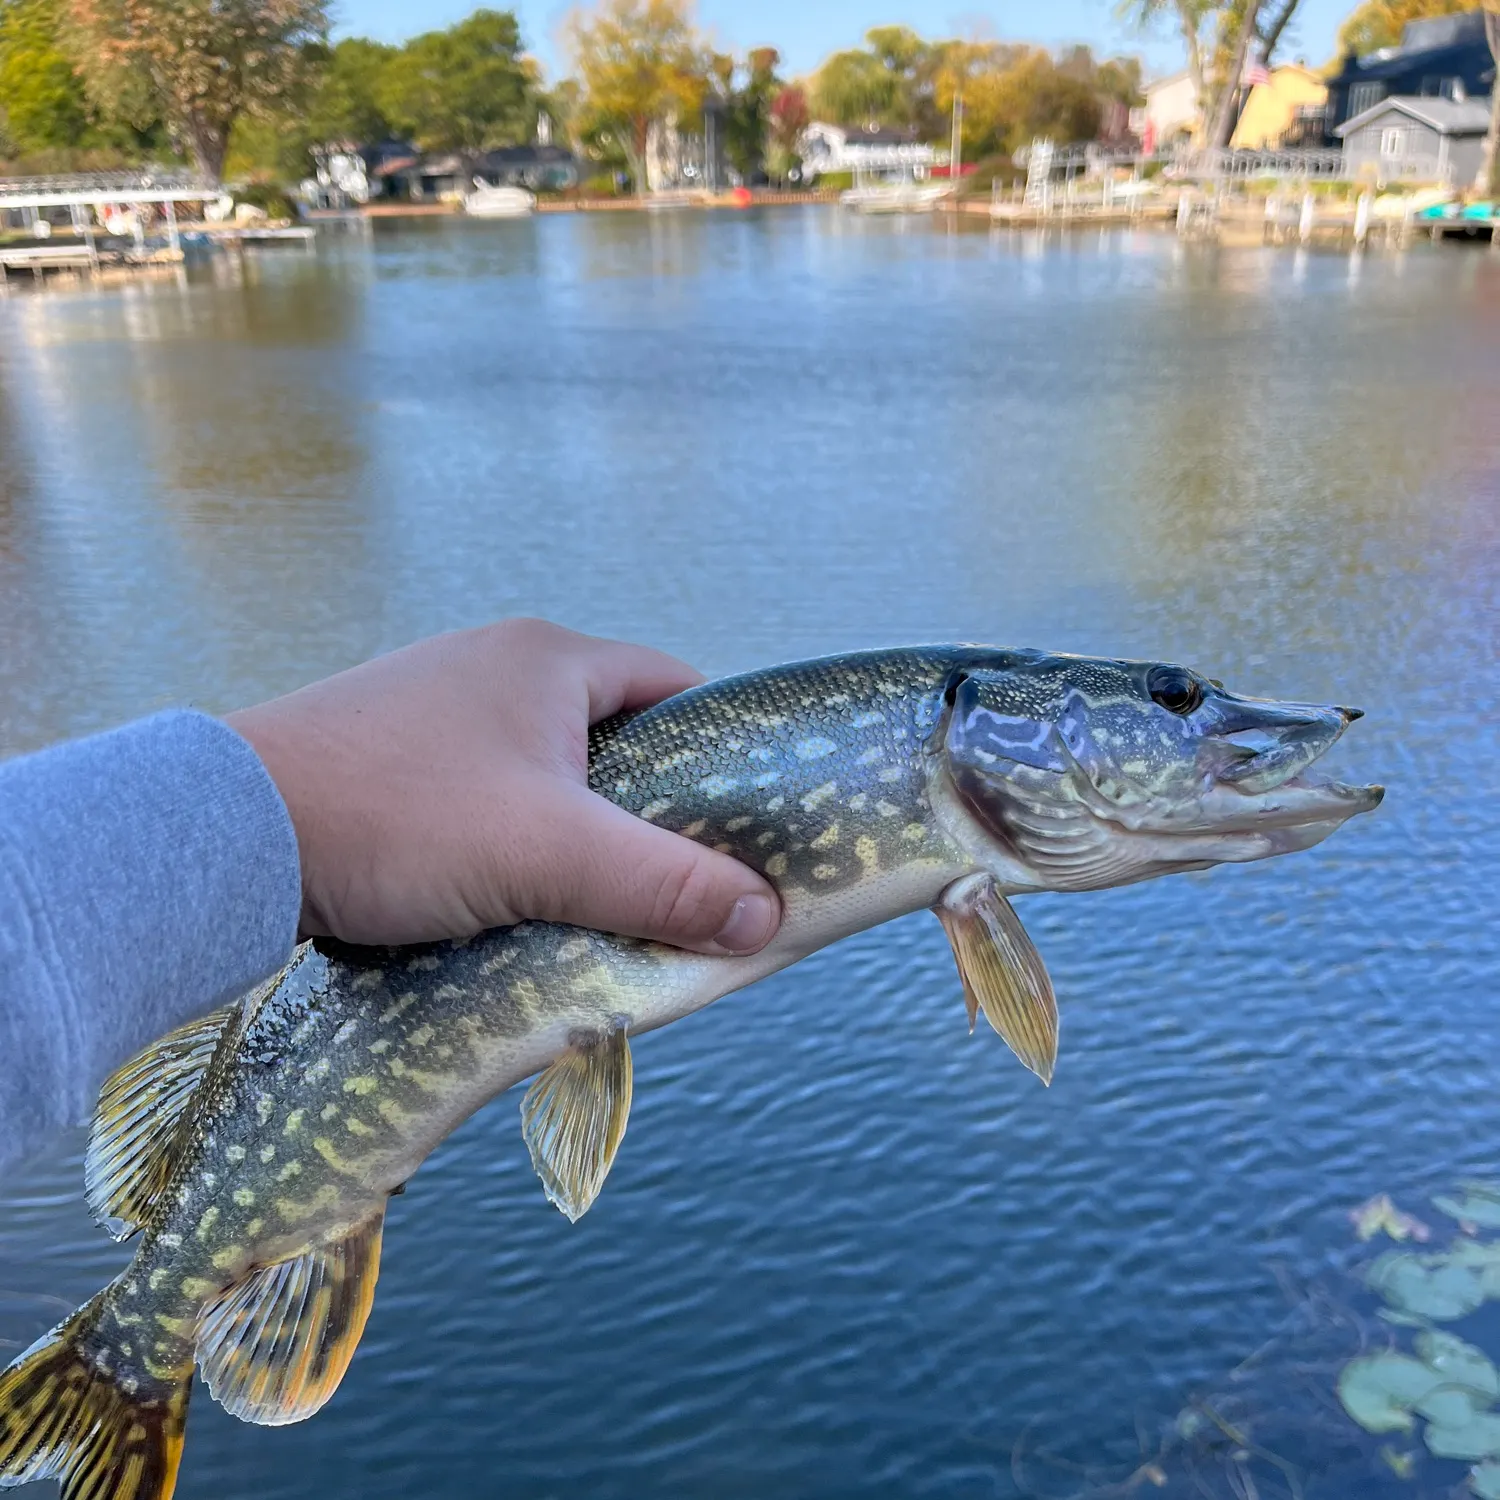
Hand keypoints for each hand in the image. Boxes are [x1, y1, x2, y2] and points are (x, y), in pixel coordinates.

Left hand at [226, 619, 781, 954]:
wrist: (226, 837)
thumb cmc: (398, 818)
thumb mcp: (550, 853)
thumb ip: (664, 884)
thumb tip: (766, 917)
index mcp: (549, 658)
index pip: (674, 688)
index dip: (723, 752)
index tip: (749, 824)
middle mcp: (496, 666)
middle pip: (614, 738)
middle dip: (652, 810)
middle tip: (683, 880)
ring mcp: (438, 709)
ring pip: (548, 774)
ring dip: (579, 834)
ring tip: (602, 902)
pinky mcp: (394, 758)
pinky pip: (490, 796)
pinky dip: (517, 842)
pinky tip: (515, 898)